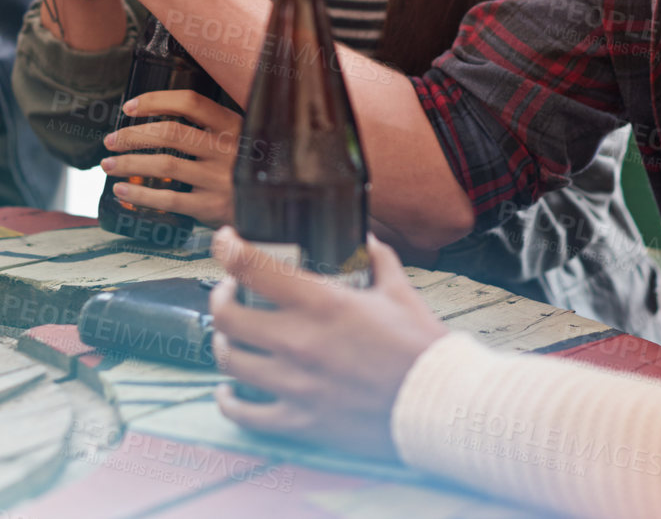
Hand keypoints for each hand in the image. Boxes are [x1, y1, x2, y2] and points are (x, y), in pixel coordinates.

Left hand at [101, 90, 240, 225]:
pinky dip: (141, 194)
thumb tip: (158, 117)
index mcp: (231, 126)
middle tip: (110, 140)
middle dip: (132, 135)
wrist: (272, 206)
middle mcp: (225, 149)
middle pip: (170, 133)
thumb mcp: (239, 138)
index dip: (155, 100)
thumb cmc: (245, 167)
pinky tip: (123, 190)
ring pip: (164, 164)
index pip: (190, 102)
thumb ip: (210, 127)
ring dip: (129, 163)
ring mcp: (218, 178)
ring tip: (109, 164)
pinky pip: (169, 198)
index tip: (130, 107)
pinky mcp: (210, 206)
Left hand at [210, 228, 448, 459]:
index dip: (227, 248)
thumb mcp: (400, 292)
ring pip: (229, 360)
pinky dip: (229, 401)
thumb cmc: (421, 348)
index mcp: (322, 303)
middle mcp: (299, 342)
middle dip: (220, 297)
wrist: (440, 406)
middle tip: (230, 292)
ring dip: (223, 342)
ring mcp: (295, 385)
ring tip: (232, 336)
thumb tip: (365, 240)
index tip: (223, 241)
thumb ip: (378, 260)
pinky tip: (228, 392)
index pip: (254, 267)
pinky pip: (245, 414)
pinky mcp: (300, 421)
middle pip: (226, 315)